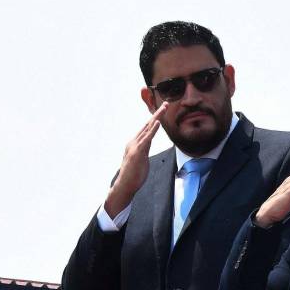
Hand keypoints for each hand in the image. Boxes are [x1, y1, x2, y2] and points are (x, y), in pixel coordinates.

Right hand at [104, 102, 168, 217]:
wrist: (125, 185)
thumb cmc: (133, 175)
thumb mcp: (141, 159)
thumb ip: (144, 150)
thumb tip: (148, 144)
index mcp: (135, 143)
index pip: (146, 129)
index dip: (154, 119)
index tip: (161, 110)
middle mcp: (134, 142)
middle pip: (147, 125)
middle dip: (157, 114)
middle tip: (165, 104)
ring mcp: (135, 146)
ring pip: (147, 129)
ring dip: (156, 118)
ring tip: (163, 109)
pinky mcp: (138, 152)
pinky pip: (147, 139)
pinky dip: (152, 130)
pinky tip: (157, 123)